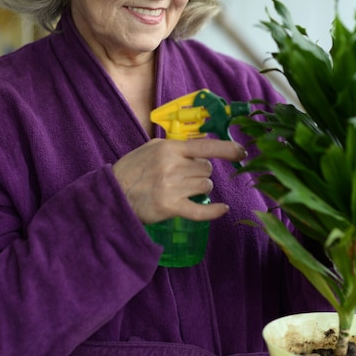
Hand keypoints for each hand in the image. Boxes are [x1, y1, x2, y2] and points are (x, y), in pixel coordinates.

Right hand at [112, 138, 245, 223]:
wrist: (113, 194)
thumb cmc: (132, 169)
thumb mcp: (151, 148)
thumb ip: (175, 146)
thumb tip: (201, 144)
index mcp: (169, 148)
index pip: (206, 146)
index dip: (227, 149)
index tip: (242, 152)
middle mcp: (173, 166)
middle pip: (206, 169)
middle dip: (201, 173)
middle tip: (184, 176)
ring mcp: (172, 187)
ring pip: (205, 186)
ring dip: (199, 188)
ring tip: (181, 189)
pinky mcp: (171, 207)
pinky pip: (201, 210)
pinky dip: (213, 211)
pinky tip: (222, 209)